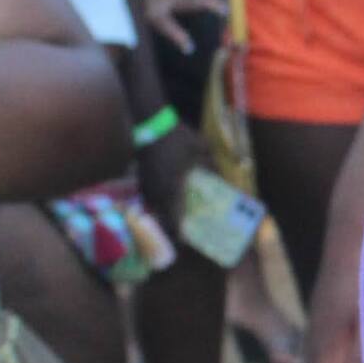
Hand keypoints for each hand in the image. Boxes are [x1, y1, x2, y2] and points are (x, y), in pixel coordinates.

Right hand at [135, 117, 207, 232]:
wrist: (150, 121)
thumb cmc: (177, 137)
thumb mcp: (201, 149)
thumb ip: (212, 164)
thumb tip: (223, 176)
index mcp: (172, 189)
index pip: (173, 220)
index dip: (178, 234)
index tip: (186, 241)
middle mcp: (156, 191)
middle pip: (161, 218)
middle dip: (171, 226)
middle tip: (182, 230)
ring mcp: (145, 183)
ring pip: (153, 207)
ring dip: (163, 213)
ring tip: (174, 215)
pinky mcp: (140, 175)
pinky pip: (148, 196)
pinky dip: (156, 200)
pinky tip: (165, 197)